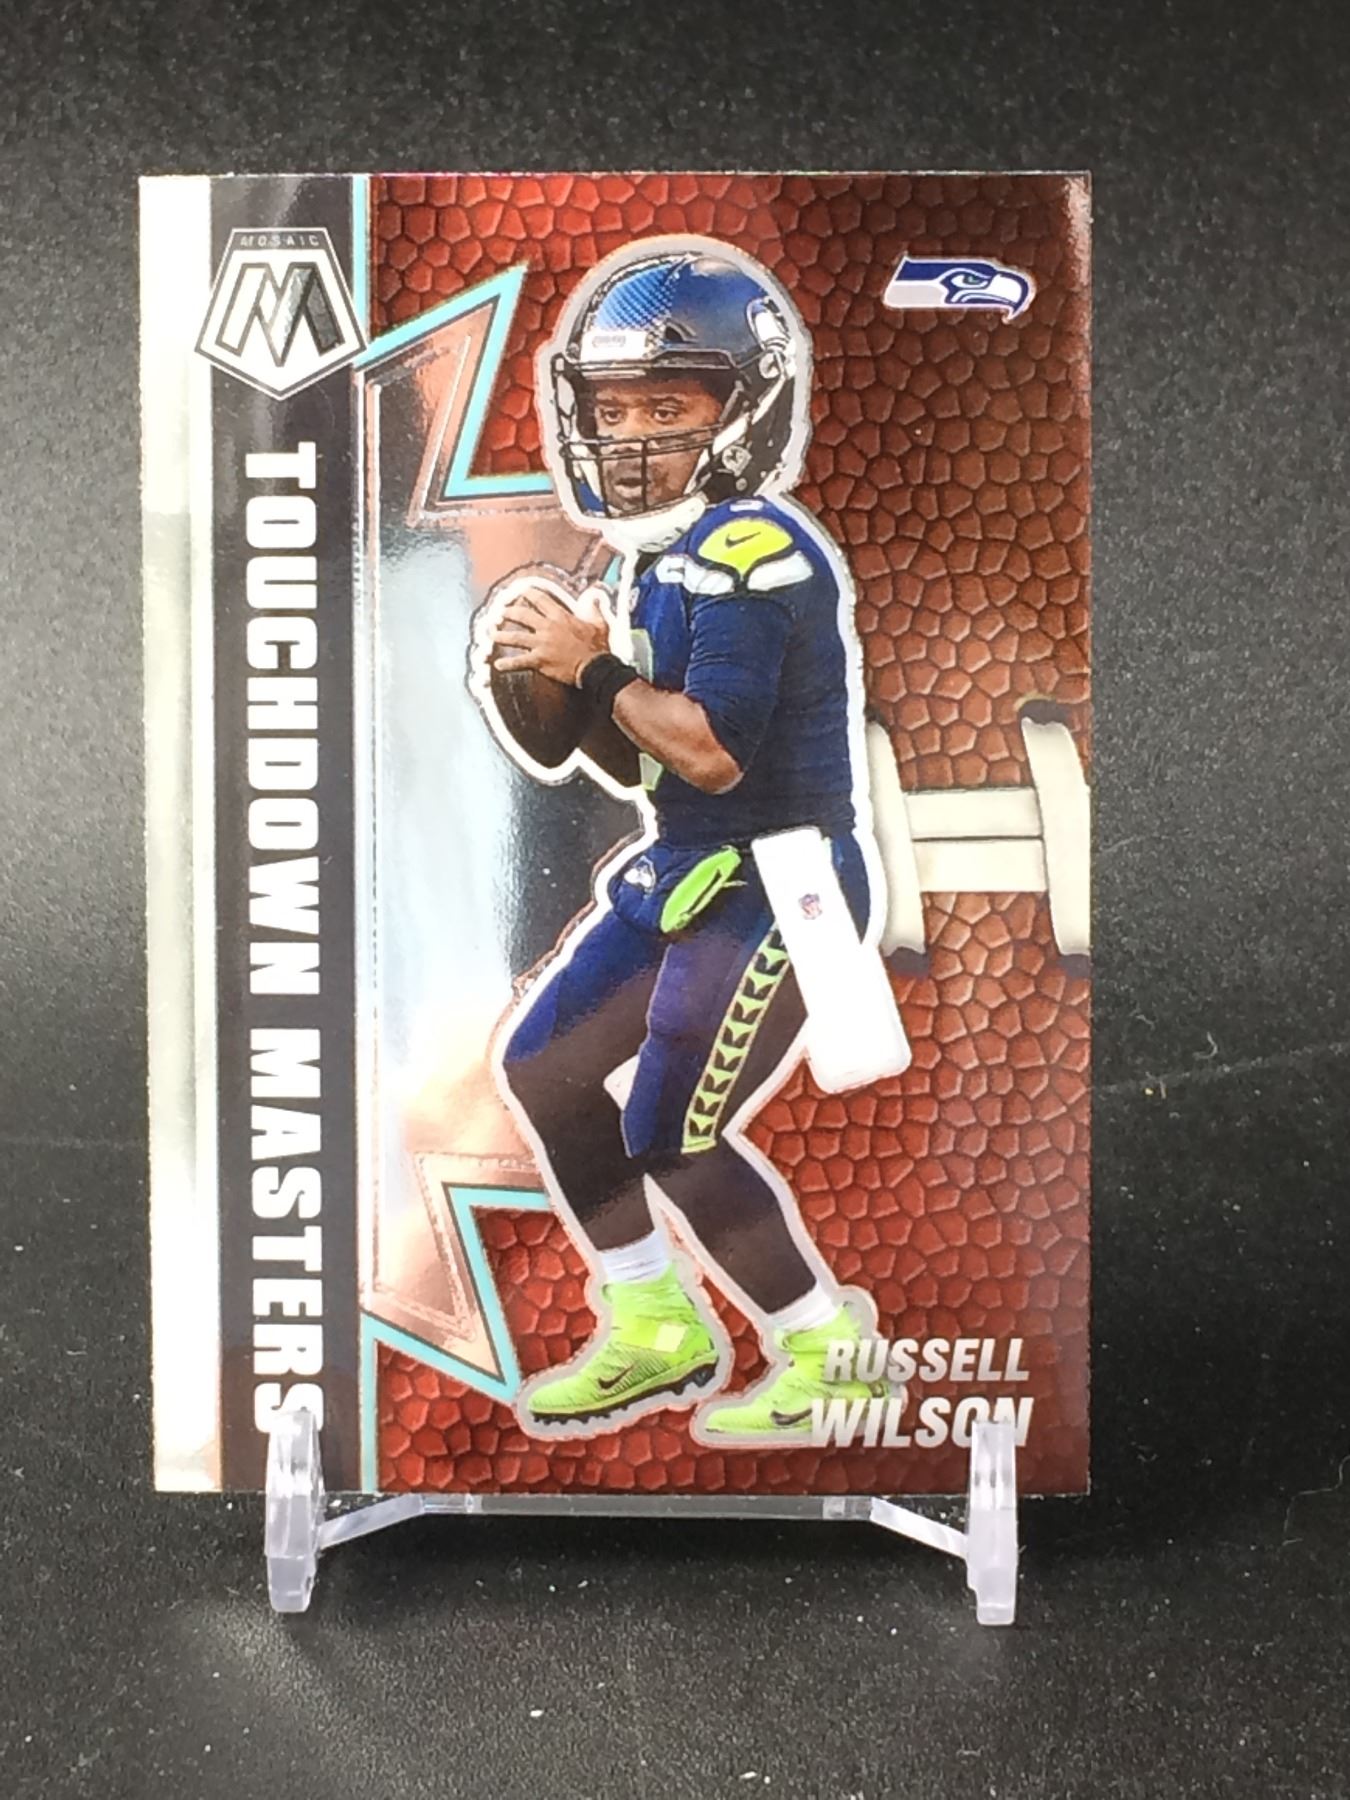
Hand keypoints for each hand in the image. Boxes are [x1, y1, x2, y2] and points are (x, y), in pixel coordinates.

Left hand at [492, 585, 610, 687]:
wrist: (594, 668)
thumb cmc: (597, 647)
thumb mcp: (600, 624)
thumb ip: (595, 610)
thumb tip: (596, 598)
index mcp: (560, 616)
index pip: (540, 599)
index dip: (529, 593)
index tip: (522, 591)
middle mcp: (547, 627)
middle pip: (522, 615)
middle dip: (509, 612)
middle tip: (501, 611)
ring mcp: (541, 644)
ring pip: (516, 637)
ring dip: (501, 635)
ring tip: (491, 633)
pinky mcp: (540, 660)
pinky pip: (520, 662)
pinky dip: (508, 664)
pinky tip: (497, 665)